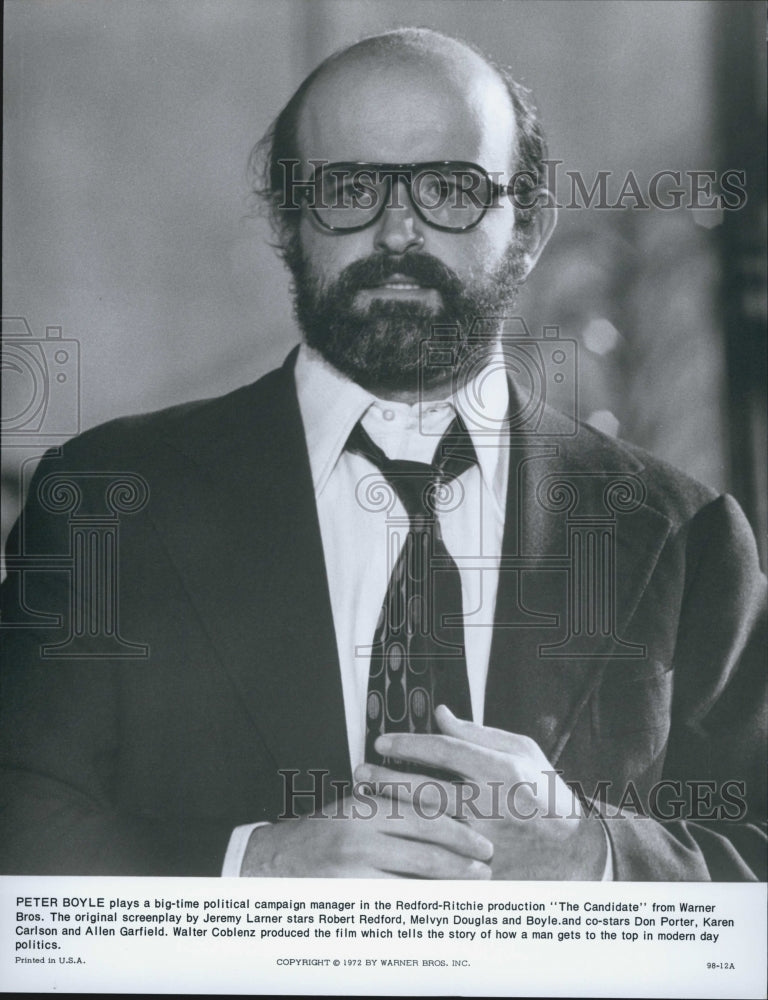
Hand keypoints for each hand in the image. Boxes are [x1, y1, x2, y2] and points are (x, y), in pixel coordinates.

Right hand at [239, 786, 492, 877]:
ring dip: (451, 880)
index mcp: (366, 803)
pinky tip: (442, 904)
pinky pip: (398, 899)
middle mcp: (361, 829)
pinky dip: (425, 902)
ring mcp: (355, 863)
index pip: (423, 810)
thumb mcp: (353, 807)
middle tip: (487, 862)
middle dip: (462, 854)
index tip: (480, 837)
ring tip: (473, 883)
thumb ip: (391, 804)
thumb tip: (443, 809)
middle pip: (426, 842)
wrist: (274, 862)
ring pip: (416, 873)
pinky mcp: (350, 891)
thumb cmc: (321, 834)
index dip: (457, 826)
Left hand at [357, 706, 606, 879]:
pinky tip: (386, 836)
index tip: (382, 741)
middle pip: (425, 788)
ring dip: (390, 809)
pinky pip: (435, 856)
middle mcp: (491, 805)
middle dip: (387, 778)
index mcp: (502, 770)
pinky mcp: (480, 868)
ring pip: (424, 823)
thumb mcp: (523, 751)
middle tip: (360, 772)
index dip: (408, 743)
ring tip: (365, 798)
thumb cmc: (546, 794)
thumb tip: (439, 714)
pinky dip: (407, 844)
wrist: (576, 851)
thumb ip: (478, 732)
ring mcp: (484, 840)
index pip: (444, 750)